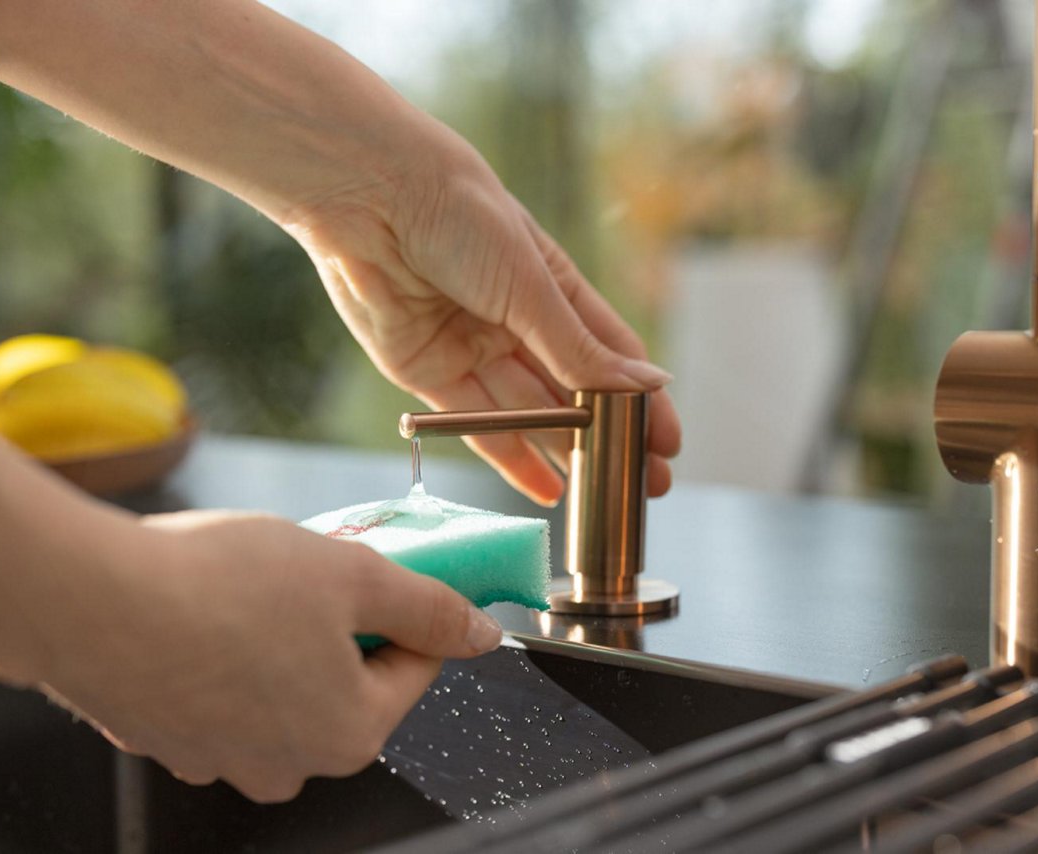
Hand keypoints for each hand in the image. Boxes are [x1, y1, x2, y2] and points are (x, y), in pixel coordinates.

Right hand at [34, 510, 501, 803]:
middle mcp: (289, 766)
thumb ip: (430, 606)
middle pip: (349, 681)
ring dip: (283, 637)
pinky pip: (223, 690)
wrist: (87, 599)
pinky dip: (226, 652)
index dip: (407, 607)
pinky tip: (205, 611)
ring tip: (251, 587)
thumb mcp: (353, 574)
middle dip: (341, 624)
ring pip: (284, 685)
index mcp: (349, 735)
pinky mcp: (167, 738)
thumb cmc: (219, 586)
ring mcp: (221, 760)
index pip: (415, 668)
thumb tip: (481, 634)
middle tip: (315, 571)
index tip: (387, 570)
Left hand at [283, 118, 681, 505]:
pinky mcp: (426, 370)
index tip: (668, 441)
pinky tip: (548, 488)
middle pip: (572, 391)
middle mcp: (513, 318)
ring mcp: (471, 347)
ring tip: (605, 495)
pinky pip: (476, 423)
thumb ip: (581, 349)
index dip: (640, 397)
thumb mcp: (531, 286)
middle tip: (646, 484)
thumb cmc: (461, 216)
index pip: (609, 352)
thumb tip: (649, 386)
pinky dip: (512, 458)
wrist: (369, 196)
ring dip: (567, 454)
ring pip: (529, 413)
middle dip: (610, 437)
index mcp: (550, 284)